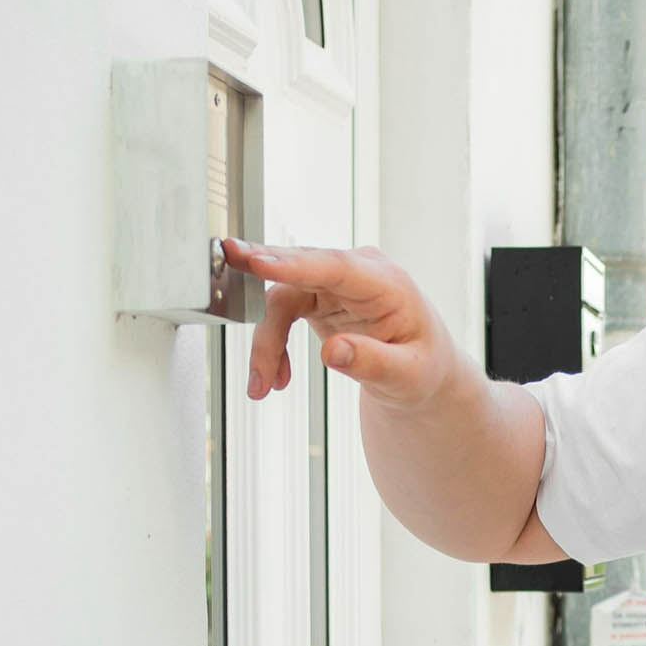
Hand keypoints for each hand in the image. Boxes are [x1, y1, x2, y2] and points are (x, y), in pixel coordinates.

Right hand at [220, 238, 458, 409]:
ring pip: (282, 297)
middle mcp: (359, 272)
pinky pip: (282, 311)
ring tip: (262, 385)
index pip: (336, 267)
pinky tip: (274, 377)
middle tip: (222, 260)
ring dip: (266, 341)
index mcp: (387, 283)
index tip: (257, 261)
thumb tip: (333, 352)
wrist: (423, 371)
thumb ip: (373, 363)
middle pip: (300, 269)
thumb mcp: (407, 376)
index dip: (295, 264)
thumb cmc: (422, 368)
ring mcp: (336, 280)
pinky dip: (272, 344)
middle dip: (260, 268)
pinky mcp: (319, 293)